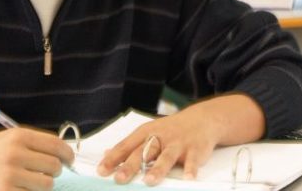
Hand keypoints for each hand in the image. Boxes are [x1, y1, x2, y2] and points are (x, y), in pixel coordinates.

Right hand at [0, 128, 73, 190]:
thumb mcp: (7, 139)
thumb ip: (32, 144)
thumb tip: (62, 154)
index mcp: (18, 136)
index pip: (56, 145)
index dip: (67, 154)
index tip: (68, 160)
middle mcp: (15, 153)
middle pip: (54, 166)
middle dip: (52, 172)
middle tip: (43, 174)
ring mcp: (10, 175)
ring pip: (46, 185)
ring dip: (40, 186)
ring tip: (27, 183)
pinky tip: (18, 189)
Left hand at [97, 95, 264, 185]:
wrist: (201, 119)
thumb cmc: (170, 130)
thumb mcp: (148, 133)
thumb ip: (130, 145)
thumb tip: (107, 154)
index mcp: (145, 133)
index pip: (126, 146)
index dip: (113, 159)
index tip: (101, 171)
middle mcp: (160, 137)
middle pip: (143, 152)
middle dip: (131, 166)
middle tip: (119, 179)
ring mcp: (178, 143)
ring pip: (166, 157)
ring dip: (158, 169)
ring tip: (149, 181)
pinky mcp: (195, 150)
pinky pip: (193, 161)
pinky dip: (191, 170)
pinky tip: (188, 180)